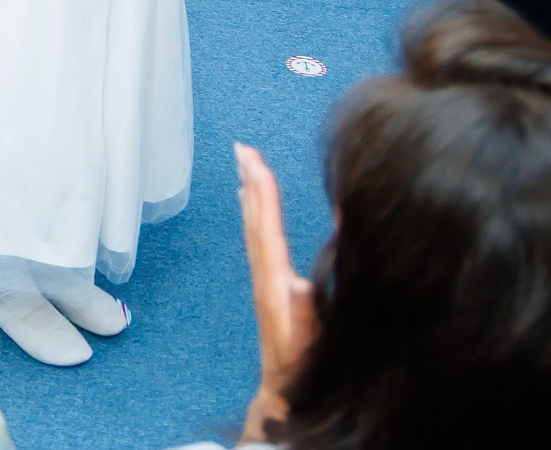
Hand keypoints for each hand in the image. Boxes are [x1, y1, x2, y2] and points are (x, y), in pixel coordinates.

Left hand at [235, 144, 316, 442]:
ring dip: (253, 198)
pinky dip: (260, 220)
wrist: (285, 401)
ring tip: (249, 168)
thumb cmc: (302, 376)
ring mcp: (267, 286)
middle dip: (252, 185)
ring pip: (257, 233)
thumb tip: (299, 285)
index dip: (264, 196)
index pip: (269, 233)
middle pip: (257, 225)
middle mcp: (267, 283)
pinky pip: (263, 245)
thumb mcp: (308, 349)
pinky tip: (260, 211)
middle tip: (242, 149)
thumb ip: (306, 317)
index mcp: (277, 289)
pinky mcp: (272, 293)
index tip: (256, 161)